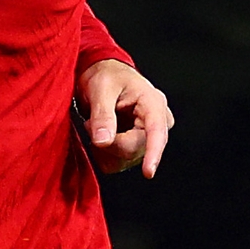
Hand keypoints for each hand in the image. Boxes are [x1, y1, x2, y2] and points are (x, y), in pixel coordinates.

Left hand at [80, 59, 173, 176]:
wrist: (104, 76)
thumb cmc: (107, 76)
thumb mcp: (101, 89)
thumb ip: (102, 116)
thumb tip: (103, 141)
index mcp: (153, 104)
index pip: (157, 133)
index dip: (153, 153)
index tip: (148, 172)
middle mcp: (157, 123)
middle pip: (134, 150)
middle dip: (109, 143)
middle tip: (92, 123)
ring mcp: (147, 137)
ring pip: (124, 160)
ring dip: (104, 149)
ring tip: (99, 126)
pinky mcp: (136, 148)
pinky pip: (117, 164)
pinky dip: (104, 154)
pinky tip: (102, 136)